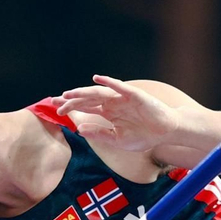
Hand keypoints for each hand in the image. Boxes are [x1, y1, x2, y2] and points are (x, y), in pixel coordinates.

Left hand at [53, 75, 182, 153]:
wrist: (166, 132)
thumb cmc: (144, 136)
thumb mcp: (117, 140)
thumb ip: (99, 134)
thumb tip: (79, 129)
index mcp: (109, 112)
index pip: (86, 108)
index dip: (72, 108)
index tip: (57, 111)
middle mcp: (113, 103)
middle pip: (88, 99)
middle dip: (71, 100)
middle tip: (55, 101)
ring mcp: (123, 98)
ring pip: (99, 93)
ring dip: (84, 92)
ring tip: (69, 94)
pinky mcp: (135, 95)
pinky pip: (120, 87)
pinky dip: (109, 82)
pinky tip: (97, 79)